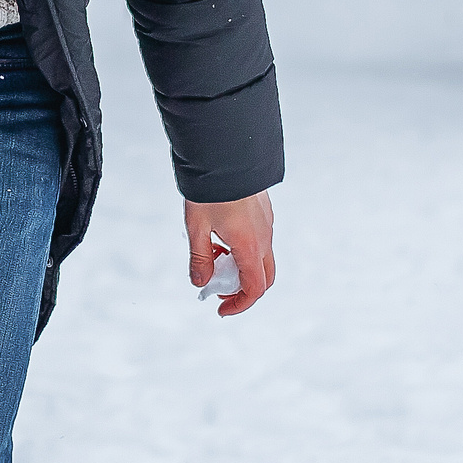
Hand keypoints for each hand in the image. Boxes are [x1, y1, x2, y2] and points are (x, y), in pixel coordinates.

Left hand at [188, 190, 275, 316]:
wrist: (224, 152)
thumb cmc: (209, 189)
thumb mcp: (196, 227)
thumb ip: (199, 258)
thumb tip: (201, 282)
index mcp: (250, 246)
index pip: (254, 289)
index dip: (239, 305)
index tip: (221, 309)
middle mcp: (264, 237)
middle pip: (263, 277)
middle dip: (242, 289)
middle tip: (218, 288)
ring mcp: (266, 223)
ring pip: (261, 257)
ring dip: (239, 266)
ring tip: (211, 253)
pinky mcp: (263, 211)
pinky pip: (259, 239)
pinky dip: (242, 248)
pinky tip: (219, 235)